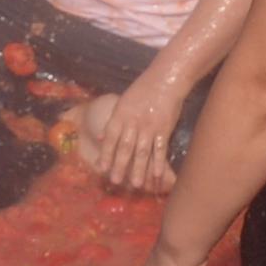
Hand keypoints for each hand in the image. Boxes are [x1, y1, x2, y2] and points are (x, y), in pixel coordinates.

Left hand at [89, 77, 186, 193]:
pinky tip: (156, 175)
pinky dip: (158, 162)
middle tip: (115, 181)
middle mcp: (133, 122)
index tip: (102, 168)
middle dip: (120, 165)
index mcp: (120, 115)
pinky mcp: (164, 129)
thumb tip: (100, 137)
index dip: (106, 153)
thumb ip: (112, 121)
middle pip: (125, 147)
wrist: (164, 81)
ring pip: (142, 151)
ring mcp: (149, 127)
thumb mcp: (122, 103)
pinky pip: (160, 149)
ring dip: (139, 168)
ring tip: (135, 184)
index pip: (111, 137)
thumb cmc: (142, 91)